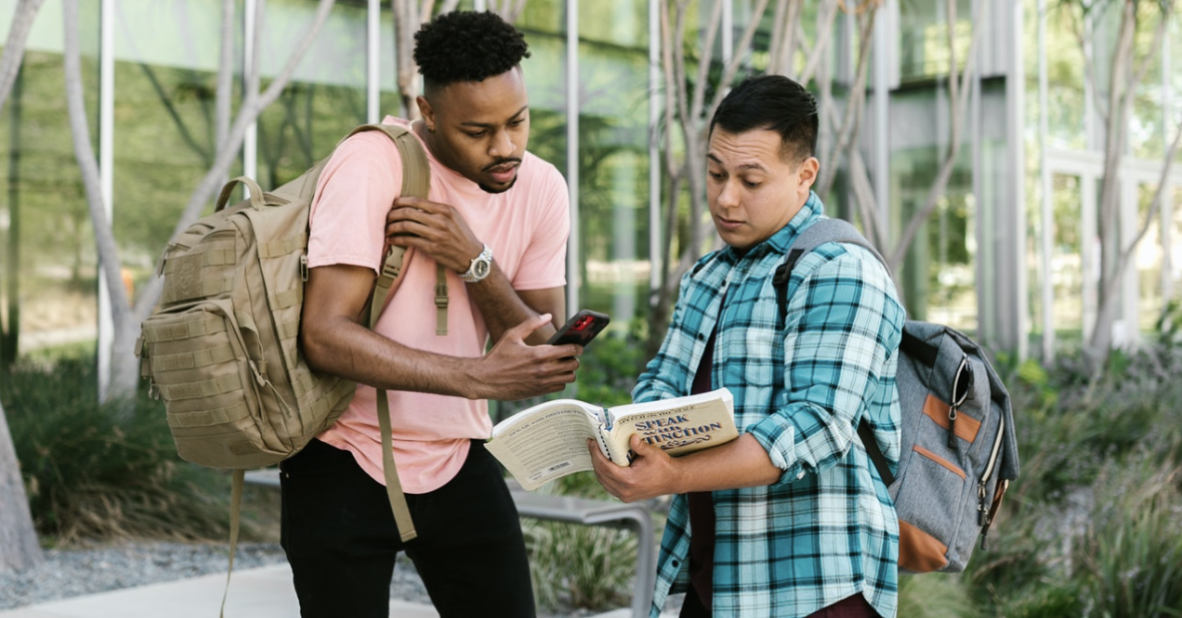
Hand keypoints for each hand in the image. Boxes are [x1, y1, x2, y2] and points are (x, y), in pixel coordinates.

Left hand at [385, 196, 482, 272]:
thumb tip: (414, 207)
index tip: (393, 204)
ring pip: (406, 226)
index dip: (401, 202)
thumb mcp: (454, 217)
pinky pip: (409, 241)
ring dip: (392, 227)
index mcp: (445, 210)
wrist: (471, 256)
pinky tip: (391, 240)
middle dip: (393, 214)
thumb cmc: (461, 235)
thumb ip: (437, 210)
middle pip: (408, 212)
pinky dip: (397, 240)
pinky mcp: (431, 248)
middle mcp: (440, 220)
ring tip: (387, 229)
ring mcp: (436, 234)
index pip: (417, 201)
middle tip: (387, 217)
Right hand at [468, 314, 582, 399]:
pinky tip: (553, 374)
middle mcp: (543, 369)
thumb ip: (531, 324)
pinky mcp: (538, 392)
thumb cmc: (498, 356)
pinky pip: (560, 387)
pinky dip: (560, 381)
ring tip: (562, 365)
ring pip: (569, 378)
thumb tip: (548, 316)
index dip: (578, 347)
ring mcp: (542, 383)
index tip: (578, 345)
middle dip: (574, 358)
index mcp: (539, 353)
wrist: (485, 379)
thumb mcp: (512, 335)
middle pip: (573, 365)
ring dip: (568, 371)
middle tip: (569, 355)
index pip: (570, 350)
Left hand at [589, 434, 676, 502]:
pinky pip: (609, 486)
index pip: (605, 467)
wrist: (673, 480)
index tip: (591, 442)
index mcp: (629, 480)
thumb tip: (631, 437)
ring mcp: (624, 496)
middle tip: (592, 444)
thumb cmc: (664, 466)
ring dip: (598, 467)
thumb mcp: (653, 454)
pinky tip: (604, 464)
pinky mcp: (626, 497)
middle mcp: (624, 491)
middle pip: (601, 474)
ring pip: (603, 481)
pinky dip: (604, 475)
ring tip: (596, 453)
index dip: (596, 454)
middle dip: (594, 458)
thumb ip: (640, 446)